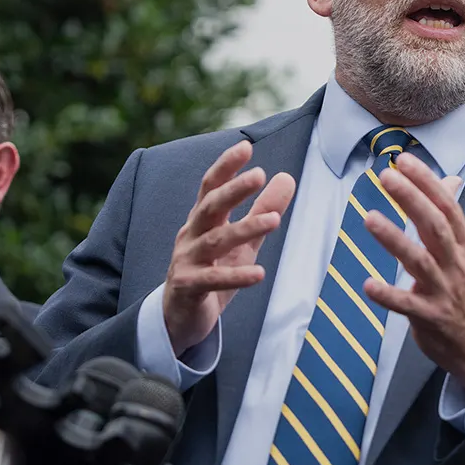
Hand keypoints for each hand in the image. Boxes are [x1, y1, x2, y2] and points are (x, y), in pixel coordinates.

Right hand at [163, 140, 294, 354]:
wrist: (178, 318)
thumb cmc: (210, 272)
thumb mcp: (242, 241)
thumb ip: (262, 210)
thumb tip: (286, 178)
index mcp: (202, 221)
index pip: (211, 187)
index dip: (226, 167)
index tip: (245, 147)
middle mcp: (191, 236)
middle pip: (210, 207)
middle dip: (233, 190)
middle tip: (259, 175)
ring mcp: (186, 261)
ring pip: (215, 241)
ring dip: (244, 229)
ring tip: (274, 221)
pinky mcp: (188, 288)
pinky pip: (212, 280)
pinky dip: (235, 276)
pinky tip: (258, 273)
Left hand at [361, 153, 464, 390]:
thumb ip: (451, 219)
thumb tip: (450, 180)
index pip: (447, 206)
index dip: (426, 182)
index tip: (404, 161)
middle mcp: (457, 264)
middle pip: (435, 226)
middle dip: (411, 199)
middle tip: (385, 177)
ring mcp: (445, 291)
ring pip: (419, 261)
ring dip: (394, 239)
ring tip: (369, 219)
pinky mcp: (432, 318)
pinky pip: (407, 305)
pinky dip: (388, 295)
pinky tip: (367, 284)